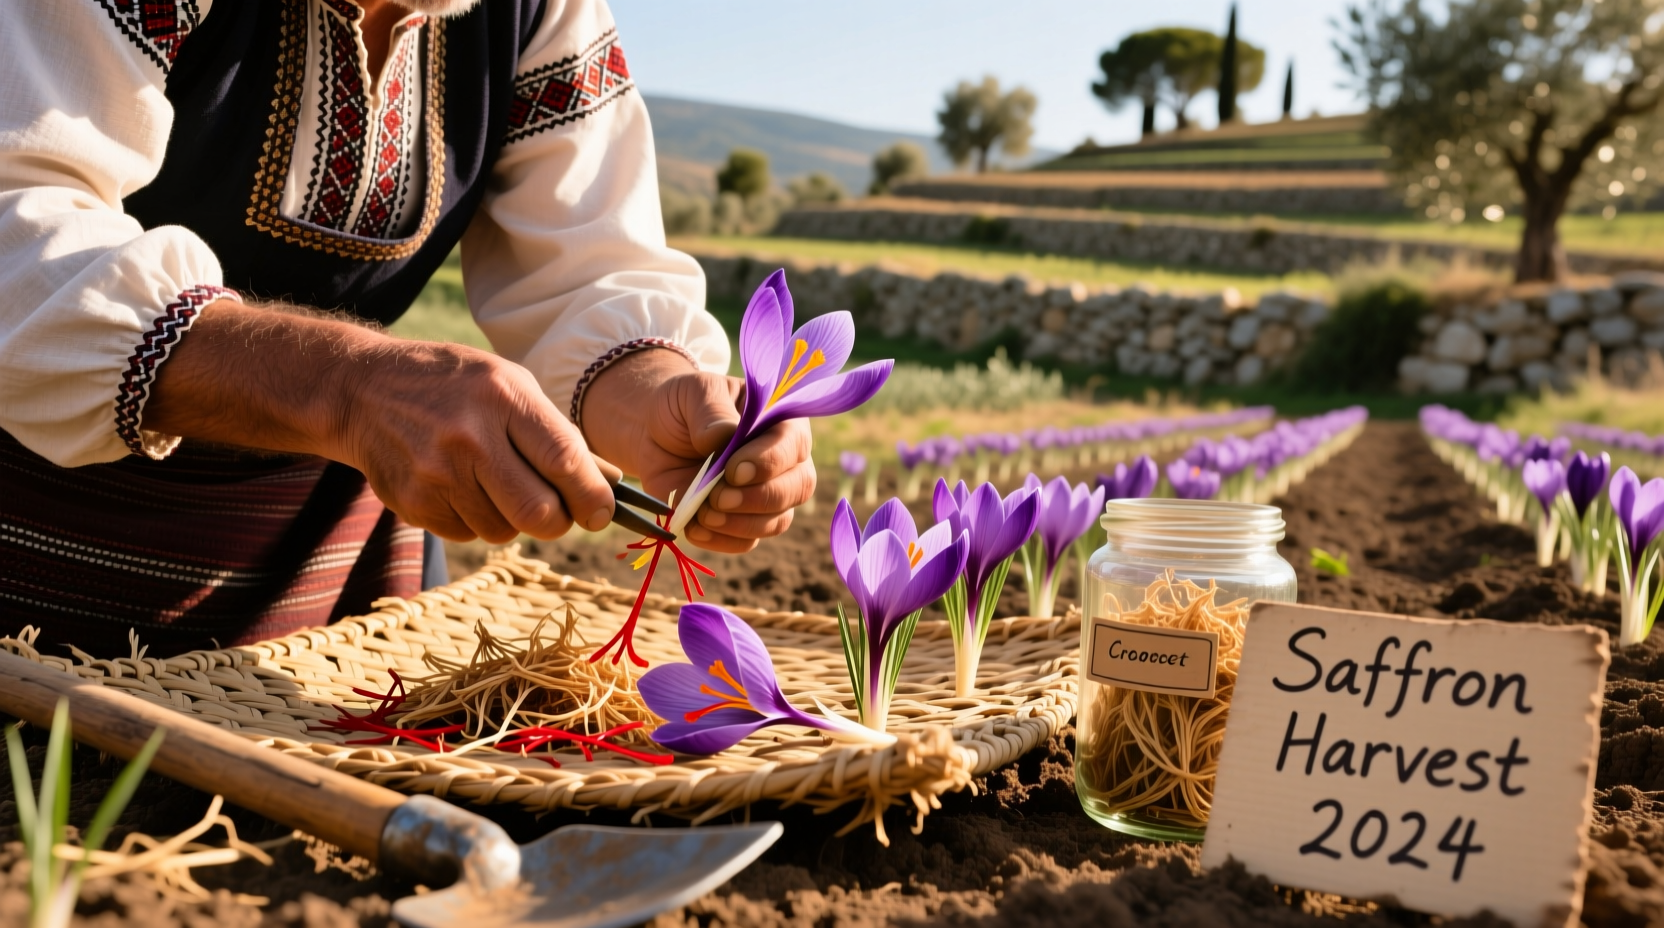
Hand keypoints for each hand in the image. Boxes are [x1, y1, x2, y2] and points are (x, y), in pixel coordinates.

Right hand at [144, 301, 615, 542]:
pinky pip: (469, 534)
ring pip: (504, 531)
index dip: (593, 497)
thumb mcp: (509, 385)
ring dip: (513, 519)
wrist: (362, 389)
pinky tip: (462, 487)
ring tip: (495, 483)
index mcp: (502, 398)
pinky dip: (477, 520)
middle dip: (559, 521)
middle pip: (539, 513)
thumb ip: (558, 433)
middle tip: (559, 512)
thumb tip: (611, 483)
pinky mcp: (413, 503)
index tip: (602, 511)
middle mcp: (469, 437)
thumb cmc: (455, 386)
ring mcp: (436, 474)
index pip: (565, 461)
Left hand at [581, 349, 814, 552]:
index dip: (768, 463)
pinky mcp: (743, 520)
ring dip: (739, 523)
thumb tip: (724, 438)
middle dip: (757, 499)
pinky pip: (747, 542)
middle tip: (717, 497)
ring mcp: (768, 494)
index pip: (793, 445)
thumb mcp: (694, 392)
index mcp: (781, 421)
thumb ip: (711, 411)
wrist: (654, 433)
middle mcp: (785, 461)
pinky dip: (721, 541)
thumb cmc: (683, 406)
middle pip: (797, 488)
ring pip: (777, 521)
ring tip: (702, 512)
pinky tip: (695, 527)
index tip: (733, 470)